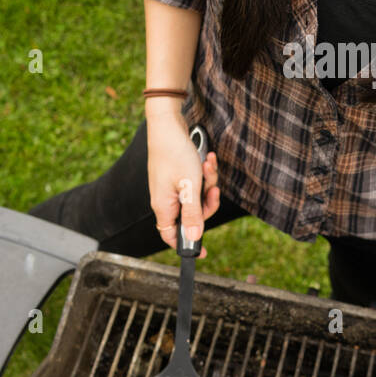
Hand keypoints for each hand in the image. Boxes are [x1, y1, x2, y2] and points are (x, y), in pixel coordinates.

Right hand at [146, 113, 220, 254]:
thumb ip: (193, 214)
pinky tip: (207, 158)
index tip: (203, 252)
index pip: (172, 237)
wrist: (167, 124)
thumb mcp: (190, 186)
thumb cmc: (175, 154)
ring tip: (208, 164)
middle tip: (212, 188)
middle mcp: (165, 200)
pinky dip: (204, 173)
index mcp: (163, 207)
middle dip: (207, 201)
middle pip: (192, 215)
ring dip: (208, 182)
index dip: (187, 245)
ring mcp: (171, 187)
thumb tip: (194, 239)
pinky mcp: (177, 176)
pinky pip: (196, 183)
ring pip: (197, 197)